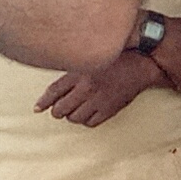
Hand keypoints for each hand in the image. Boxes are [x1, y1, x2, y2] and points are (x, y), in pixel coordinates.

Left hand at [35, 50, 161, 126]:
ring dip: (71, 116)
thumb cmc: (117, 56)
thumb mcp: (91, 56)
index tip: (37, 108)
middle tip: (58, 110)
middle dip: (57, 111)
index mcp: (79, 73)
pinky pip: (91, 122)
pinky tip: (87, 115)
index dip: (43, 102)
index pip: (54, 91)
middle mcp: (86, 88)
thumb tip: (59, 82)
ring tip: (74, 111)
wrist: (143, 63)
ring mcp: (98, 100)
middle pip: (61, 109)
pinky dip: (86, 121)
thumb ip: (75, 68)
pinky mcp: (110, 109)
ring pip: (74, 118)